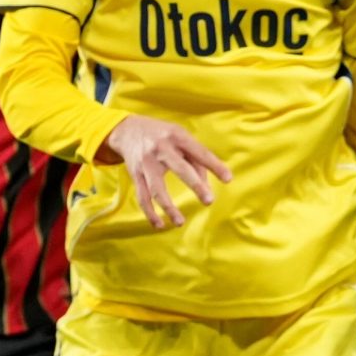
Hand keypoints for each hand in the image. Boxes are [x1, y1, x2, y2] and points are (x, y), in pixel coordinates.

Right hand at [99, 115, 232, 228]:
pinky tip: (160, 225)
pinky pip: (142, 197)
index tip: (228, 179)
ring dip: (169, 207)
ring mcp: (146, 163)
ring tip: (180, 222)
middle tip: (209, 201)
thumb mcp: (181, 137)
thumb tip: (207, 188)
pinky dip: (150, 213)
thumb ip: (196, 159)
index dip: (214, 165)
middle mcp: (161, 149)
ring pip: (157, 189)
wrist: (127, 130)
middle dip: (196, 185)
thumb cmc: (163, 135)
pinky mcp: (135, 175)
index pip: (199, 152)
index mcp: (177, 137)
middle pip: (180, 169)